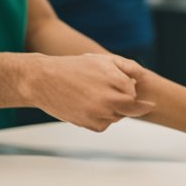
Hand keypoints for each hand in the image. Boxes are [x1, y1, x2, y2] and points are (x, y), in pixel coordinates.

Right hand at [28, 53, 156, 132]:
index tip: (118, 85)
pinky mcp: (87, 124)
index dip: (128, 89)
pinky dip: (101, 118)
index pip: (134, 93)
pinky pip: (104, 125)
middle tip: (108, 93)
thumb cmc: (75, 67)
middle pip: (130, 108)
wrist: (43, 80)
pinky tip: (88, 105)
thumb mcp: (103, 60)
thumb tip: (142, 81)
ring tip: (94, 95)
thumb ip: (128, 68)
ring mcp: (98, 113)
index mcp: (115, 81)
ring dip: (113, 109)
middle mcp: (109, 99)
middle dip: (125, 102)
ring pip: (117, 117)